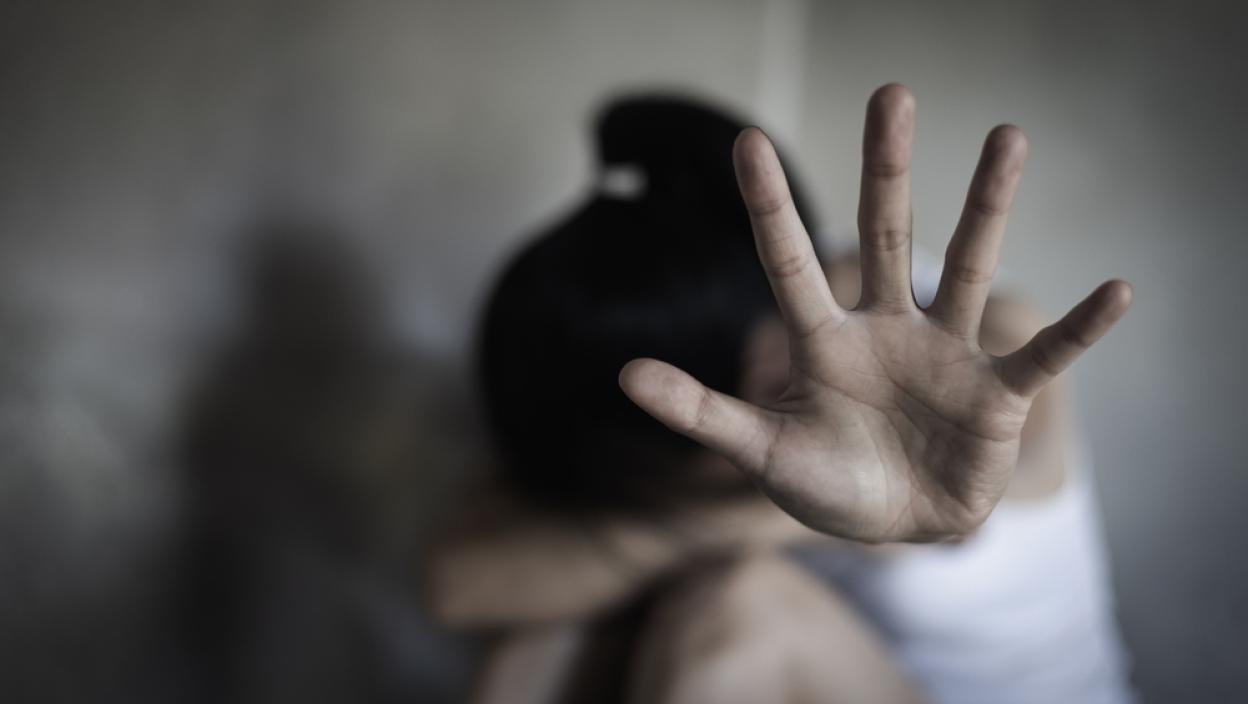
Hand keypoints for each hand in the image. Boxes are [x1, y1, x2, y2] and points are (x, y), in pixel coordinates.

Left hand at [619, 84, 1131, 542]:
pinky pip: (1044, 354)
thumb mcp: (762, 450)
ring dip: (987, 206)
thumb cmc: (828, 485)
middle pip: (885, 235)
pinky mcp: (996, 394)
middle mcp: (887, 329)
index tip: (744, 142)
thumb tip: (623, 374)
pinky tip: (1118, 290)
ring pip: (968, 267)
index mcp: (824, 340)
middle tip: (890, 93)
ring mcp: (946, 354)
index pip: (789, 262)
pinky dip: (1078, 329)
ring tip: (1007, 136)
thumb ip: (701, 412)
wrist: (897, 527)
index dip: (767, 206)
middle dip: (884, 167)